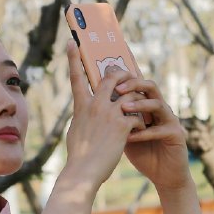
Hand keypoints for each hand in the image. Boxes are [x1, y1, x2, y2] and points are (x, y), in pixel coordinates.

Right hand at [59, 41, 150, 190]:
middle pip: (111, 78)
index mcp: (81, 106)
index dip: (74, 58)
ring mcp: (110, 114)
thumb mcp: (76, 130)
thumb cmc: (79, 155)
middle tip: (128, 75)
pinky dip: (141, 122)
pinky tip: (140, 132)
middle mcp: (95, 105)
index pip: (76, 77)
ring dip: (137, 100)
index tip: (72, 42)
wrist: (83, 171)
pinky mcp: (123, 125)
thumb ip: (83, 116)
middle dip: (122, 74)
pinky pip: (138, 115)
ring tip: (141, 109)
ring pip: (130, 94)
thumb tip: (85, 110)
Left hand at [119, 78, 191, 191]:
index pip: (139, 85)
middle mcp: (161, 109)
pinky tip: (130, 137)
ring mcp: (170, 120)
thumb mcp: (125, 133)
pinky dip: (143, 133)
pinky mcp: (176, 134)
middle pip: (150, 87)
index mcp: (149, 106)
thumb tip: (93, 107)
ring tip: (123, 108)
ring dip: (140, 105)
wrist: (164, 175)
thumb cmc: (143, 153)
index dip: (127, 78)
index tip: (109, 76)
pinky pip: (159, 129)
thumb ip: (117, 120)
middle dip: (134, 85)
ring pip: (157, 104)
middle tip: (118, 89)